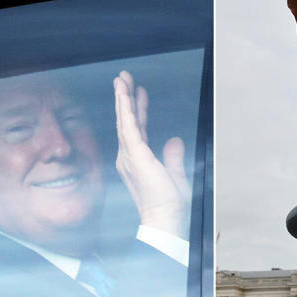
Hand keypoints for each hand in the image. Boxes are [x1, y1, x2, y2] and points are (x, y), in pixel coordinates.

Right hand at [113, 70, 189, 237]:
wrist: (164, 218)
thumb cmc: (168, 204)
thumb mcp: (175, 174)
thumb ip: (173, 157)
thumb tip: (174, 140)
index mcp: (138, 160)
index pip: (137, 129)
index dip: (138, 109)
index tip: (138, 93)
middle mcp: (129, 156)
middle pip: (127, 121)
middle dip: (125, 98)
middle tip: (124, 78)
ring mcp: (129, 155)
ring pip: (124, 120)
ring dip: (122, 98)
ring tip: (121, 79)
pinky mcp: (135, 155)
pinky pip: (128, 127)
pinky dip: (126, 110)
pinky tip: (124, 95)